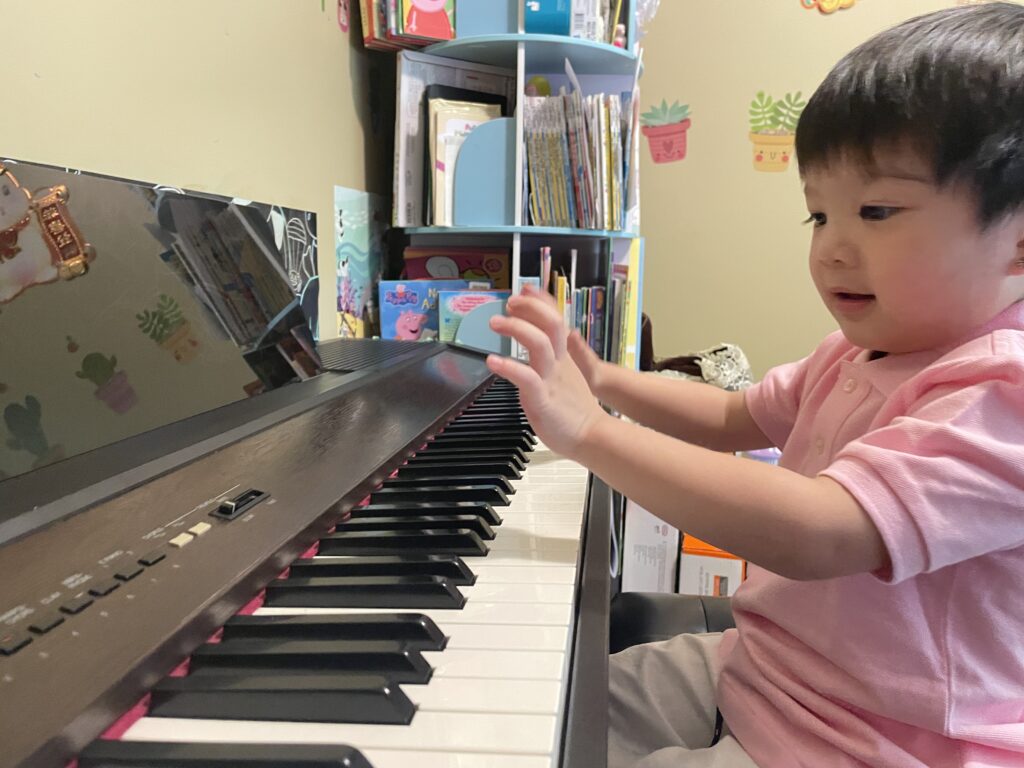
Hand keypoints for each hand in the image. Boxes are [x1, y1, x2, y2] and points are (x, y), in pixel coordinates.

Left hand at [486, 285, 606, 457]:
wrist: (592, 436)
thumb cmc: (575, 410)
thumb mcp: (567, 375)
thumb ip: (556, 358)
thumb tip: (546, 344)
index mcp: (564, 357)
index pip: (555, 319)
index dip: (540, 301)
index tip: (524, 290)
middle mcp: (559, 363)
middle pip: (551, 323)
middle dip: (529, 308)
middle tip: (509, 303)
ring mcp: (552, 380)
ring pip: (539, 344)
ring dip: (516, 328)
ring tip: (495, 322)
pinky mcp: (543, 399)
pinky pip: (527, 378)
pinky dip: (509, 367)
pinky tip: (492, 362)